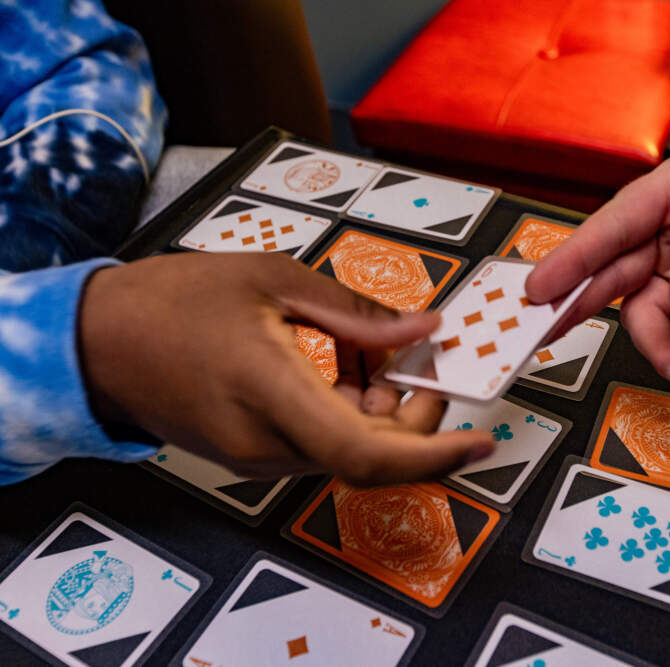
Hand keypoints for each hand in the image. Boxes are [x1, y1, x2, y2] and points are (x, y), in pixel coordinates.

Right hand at [79, 252, 494, 483]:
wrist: (99, 341)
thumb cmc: (174, 300)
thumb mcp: (272, 279)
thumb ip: (356, 312)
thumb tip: (425, 329)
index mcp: (271, 391)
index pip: (370, 453)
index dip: (434, 455)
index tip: (480, 443)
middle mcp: (267, 442)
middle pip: (371, 452)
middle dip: (414, 413)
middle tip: (422, 358)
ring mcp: (258, 456)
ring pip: (350, 448)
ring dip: (379, 407)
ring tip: (368, 346)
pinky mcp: (253, 455)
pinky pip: (322, 443)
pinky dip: (349, 409)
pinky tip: (339, 361)